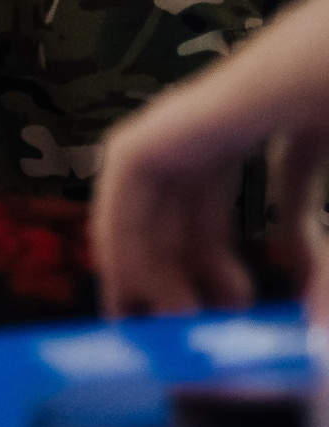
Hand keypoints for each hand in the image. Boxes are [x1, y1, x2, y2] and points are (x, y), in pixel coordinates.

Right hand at [92, 0, 328, 318]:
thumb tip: (317, 341)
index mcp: (259, 94)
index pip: (141, 157)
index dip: (118, 232)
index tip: (133, 307)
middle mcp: (263, 85)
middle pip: (173, 166)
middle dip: (163, 250)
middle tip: (189, 330)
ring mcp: (303, 86)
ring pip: (223, 163)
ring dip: (218, 237)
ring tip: (240, 307)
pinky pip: (285, 154)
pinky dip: (279, 213)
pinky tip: (304, 266)